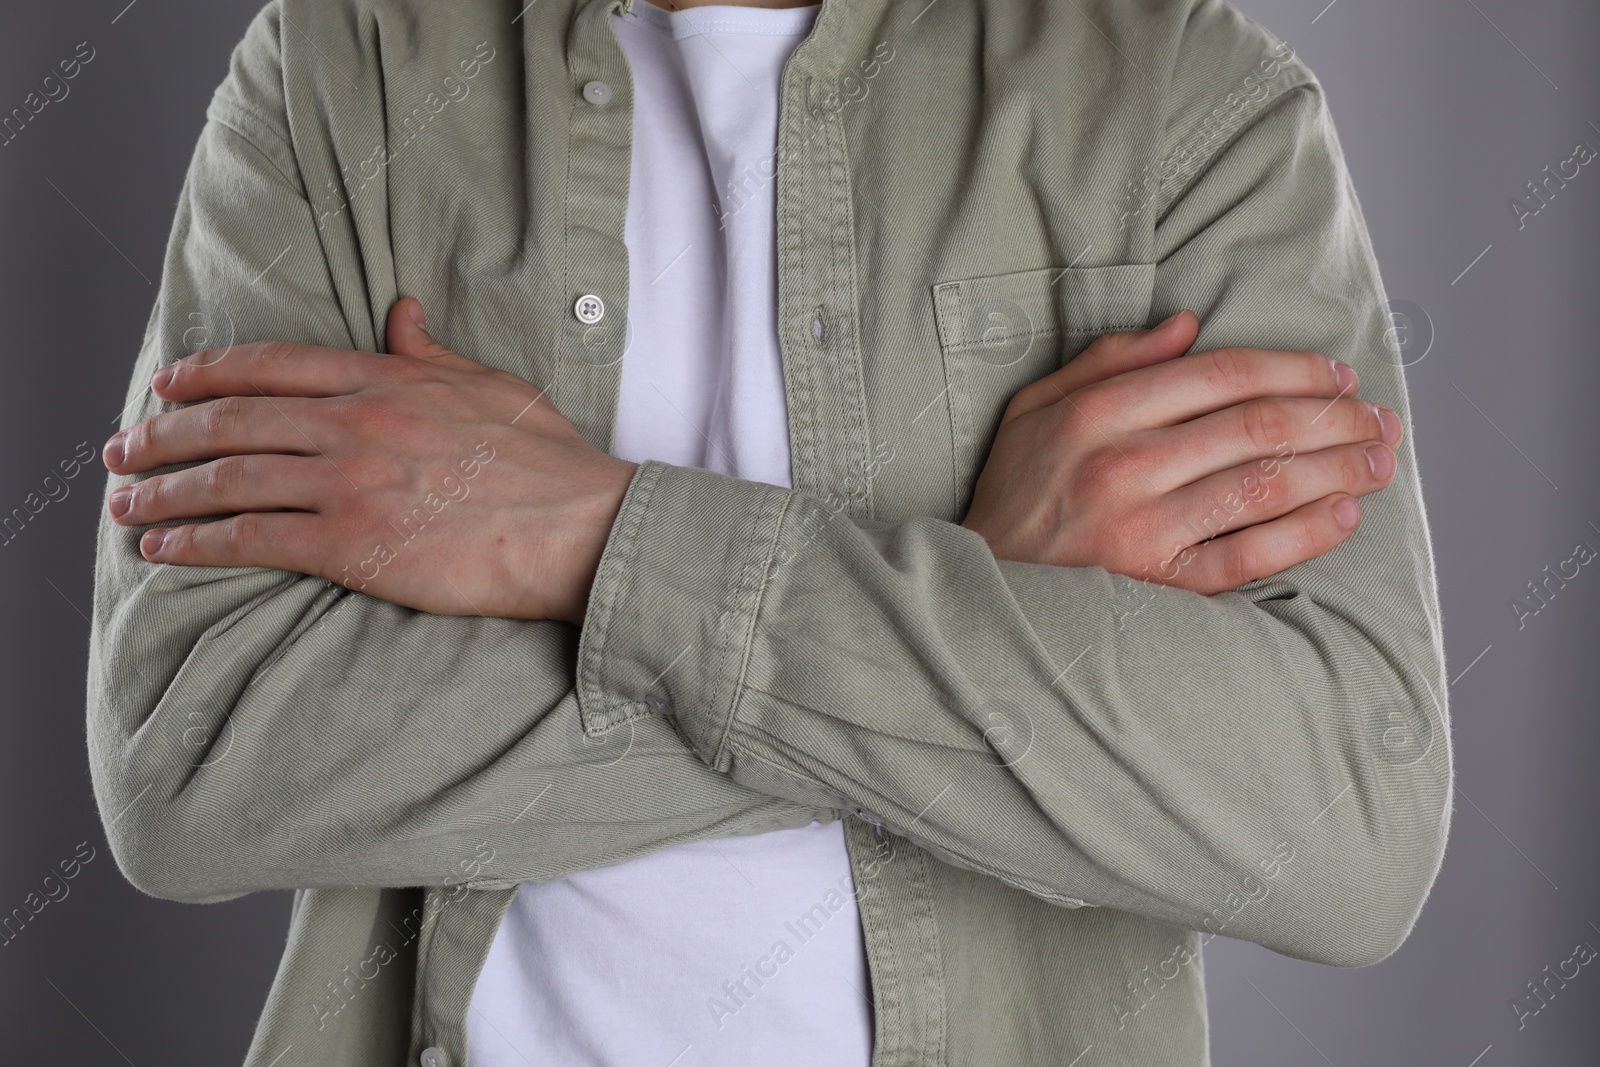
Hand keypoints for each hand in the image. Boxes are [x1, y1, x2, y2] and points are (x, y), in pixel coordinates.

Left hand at [103, 298, 637, 624]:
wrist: (579, 528)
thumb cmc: (547, 463)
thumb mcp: (490, 385)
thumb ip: (431, 352)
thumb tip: (400, 312)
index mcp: (387, 381)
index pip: (272, 364)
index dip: (207, 372)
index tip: (166, 385)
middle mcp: (356, 424)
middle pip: (232, 419)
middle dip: (163, 434)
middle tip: (122, 448)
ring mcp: (350, 483)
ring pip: (229, 478)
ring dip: (164, 490)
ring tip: (126, 501)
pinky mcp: (352, 544)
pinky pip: (253, 538)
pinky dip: (199, 541)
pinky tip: (166, 547)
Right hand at [961, 310, 1402, 593]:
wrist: (983, 588)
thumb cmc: (1015, 493)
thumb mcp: (1036, 408)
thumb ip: (1111, 360)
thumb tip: (1188, 324)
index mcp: (1099, 412)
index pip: (1222, 374)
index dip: (1294, 368)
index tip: (1337, 373)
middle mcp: (1126, 465)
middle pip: (1258, 426)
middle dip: (1334, 417)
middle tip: (1379, 417)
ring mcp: (1145, 529)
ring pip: (1265, 485)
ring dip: (1337, 469)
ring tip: (1379, 461)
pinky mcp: (1158, 585)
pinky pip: (1248, 555)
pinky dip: (1304, 534)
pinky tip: (1343, 516)